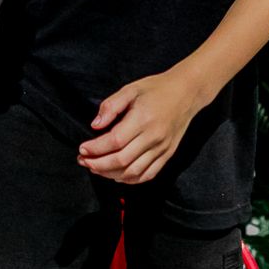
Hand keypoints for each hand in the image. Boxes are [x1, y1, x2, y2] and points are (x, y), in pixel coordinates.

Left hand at [79, 70, 209, 184]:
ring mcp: (162, 148)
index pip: (115, 141)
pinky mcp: (167, 155)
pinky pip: (147, 175)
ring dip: (110, 174)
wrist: (186, 93)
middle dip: (98, 164)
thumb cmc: (156, 89)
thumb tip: (95, 125)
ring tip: (96, 168)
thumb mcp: (131, 89)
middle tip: (83, 161)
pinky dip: (130, 179)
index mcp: (143, 119)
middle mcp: (154, 137)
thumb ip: (111, 106)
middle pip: (122, 160)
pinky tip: (116, 175)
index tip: (82, 148)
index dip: (96, 148)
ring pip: (133, 172)